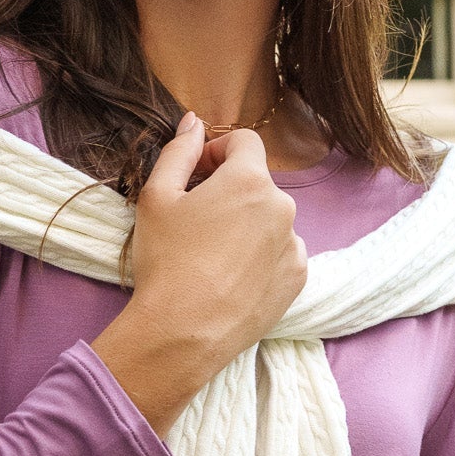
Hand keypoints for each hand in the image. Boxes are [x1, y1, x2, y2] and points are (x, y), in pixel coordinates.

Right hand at [89, 111, 307, 436]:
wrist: (182, 333)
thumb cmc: (165, 261)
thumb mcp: (156, 197)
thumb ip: (179, 151)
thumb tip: (193, 122)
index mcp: (250, 180)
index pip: (244, 142)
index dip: (217, 150)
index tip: (197, 173)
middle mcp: (283, 208)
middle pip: (257, 183)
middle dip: (229, 190)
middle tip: (196, 218)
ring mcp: (294, 246)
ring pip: (270, 219)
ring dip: (246, 224)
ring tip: (212, 254)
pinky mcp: (297, 279)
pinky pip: (280, 253)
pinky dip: (260, 256)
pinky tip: (230, 276)